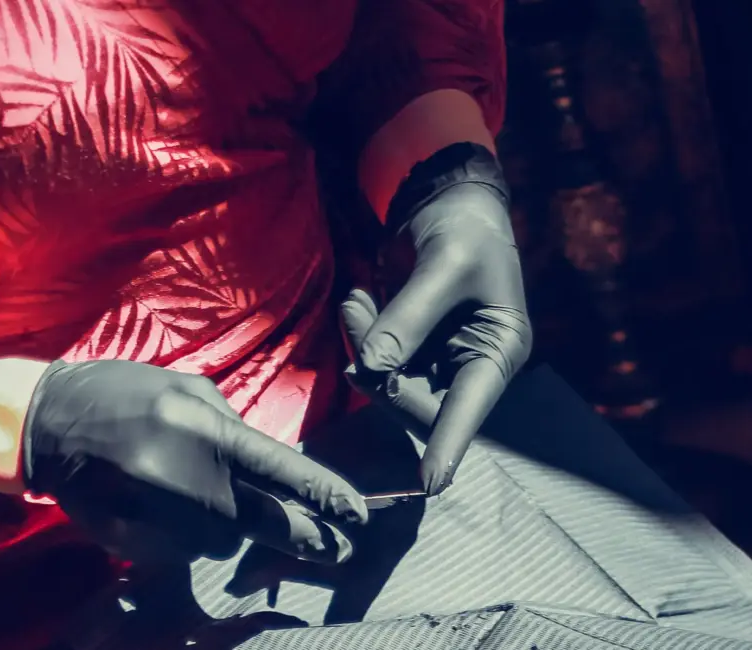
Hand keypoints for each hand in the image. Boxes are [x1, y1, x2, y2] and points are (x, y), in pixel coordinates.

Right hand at [22, 360, 368, 564]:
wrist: (48, 423)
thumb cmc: (124, 395)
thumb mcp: (185, 390)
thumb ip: (231, 426)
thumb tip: (272, 463)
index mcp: (206, 431)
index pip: (282, 470)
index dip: (325, 495)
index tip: (359, 514)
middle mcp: (189, 480)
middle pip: (267, 524)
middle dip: (307, 538)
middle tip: (336, 546)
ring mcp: (161, 518)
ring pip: (223, 543)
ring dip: (224, 529)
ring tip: (187, 494)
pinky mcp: (136, 545)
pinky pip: (182, 553)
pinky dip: (183, 537)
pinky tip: (156, 506)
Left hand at [345, 170, 531, 495]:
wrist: (446, 202)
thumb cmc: (464, 231)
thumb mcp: (443, 268)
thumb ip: (407, 319)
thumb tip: (370, 367)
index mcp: (497, 352)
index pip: (469, 409)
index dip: (447, 446)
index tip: (429, 484)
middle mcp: (467, 366)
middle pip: (413, 400)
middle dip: (378, 369)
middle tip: (356, 312)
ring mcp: (434, 360)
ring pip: (386, 380)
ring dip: (362, 345)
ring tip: (357, 299)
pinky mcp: (407, 348)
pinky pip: (374, 359)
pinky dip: (359, 332)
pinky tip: (360, 297)